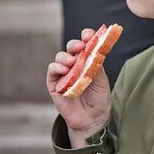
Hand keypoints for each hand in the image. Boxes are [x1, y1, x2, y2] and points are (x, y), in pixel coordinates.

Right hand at [46, 28, 110, 147]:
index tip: (89, 34)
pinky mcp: (54, 84)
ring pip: (60, 57)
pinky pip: (52, 70)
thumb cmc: (99, 99)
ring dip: (66, 56)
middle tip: (81, 47)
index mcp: (88, 60)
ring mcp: (64, 74)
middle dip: (75, 44)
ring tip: (73, 61)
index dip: (86, 37)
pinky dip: (57, 67)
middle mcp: (75, 65)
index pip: (85, 44)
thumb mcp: (101, 80)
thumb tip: (93, 49)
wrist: (93, 119)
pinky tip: (65, 69)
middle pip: (71, 48)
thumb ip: (96, 65)